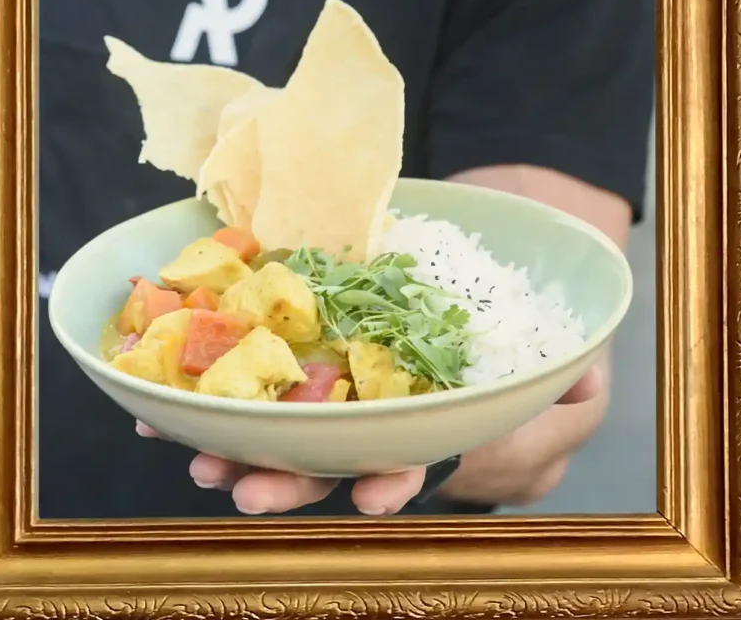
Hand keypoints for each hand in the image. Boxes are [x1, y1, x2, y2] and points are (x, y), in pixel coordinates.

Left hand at [135, 366, 602, 514]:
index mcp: (443, 435)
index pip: (413, 462)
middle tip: (239, 486)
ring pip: (289, 414)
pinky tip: (168, 385)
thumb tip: (552, 397)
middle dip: (286, 477)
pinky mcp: (319, 330)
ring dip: (237, 434)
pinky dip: (221, 373)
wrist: (510, 248)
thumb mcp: (572, 374)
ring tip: (190, 445)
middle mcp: (387, 416)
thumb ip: (557, 402)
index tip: (368, 493)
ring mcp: (348, 376)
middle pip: (333, 454)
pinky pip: (267, 353)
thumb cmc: (544, 326)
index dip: (388, 479)